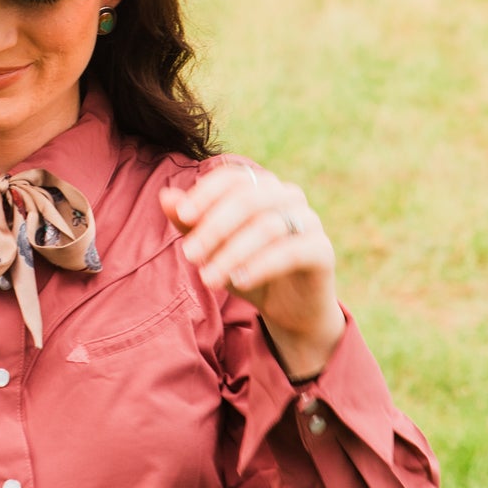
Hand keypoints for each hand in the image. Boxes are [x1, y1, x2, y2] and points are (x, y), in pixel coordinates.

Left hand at [159, 160, 344, 380]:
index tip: (183, 216)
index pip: (231, 178)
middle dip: (214, 227)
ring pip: (267, 226)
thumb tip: (165, 197)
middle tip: (189, 255)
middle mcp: (288, 196)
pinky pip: (291, 251)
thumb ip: (191, 222)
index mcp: (261, 186)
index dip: (206, 193)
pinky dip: (261, 265)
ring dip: (232, 252)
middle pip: (248, 199)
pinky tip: (239, 281)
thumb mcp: (214, 248)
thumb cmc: (248, 269)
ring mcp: (309, 220)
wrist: (290, 309)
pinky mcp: (322, 250)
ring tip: (208, 278)